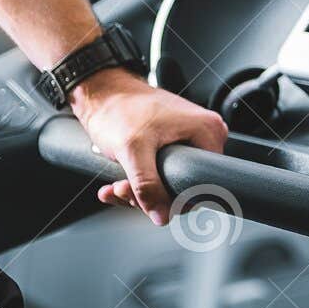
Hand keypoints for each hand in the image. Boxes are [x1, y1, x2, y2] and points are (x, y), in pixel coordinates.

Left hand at [70, 68, 228, 225]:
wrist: (100, 92)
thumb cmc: (119, 108)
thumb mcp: (133, 150)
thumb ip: (147, 186)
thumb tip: (162, 215)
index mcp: (207, 131)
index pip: (203, 184)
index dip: (175, 199)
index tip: (148, 200)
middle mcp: (203, 135)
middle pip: (185, 186)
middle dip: (150, 196)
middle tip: (125, 190)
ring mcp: (187, 139)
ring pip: (169, 183)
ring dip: (139, 191)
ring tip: (116, 186)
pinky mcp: (172, 143)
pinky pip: (160, 174)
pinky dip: (137, 183)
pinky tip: (116, 185)